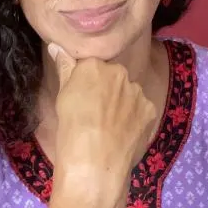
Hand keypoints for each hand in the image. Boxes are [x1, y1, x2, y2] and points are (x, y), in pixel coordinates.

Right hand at [48, 44, 157, 193]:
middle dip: (108, 91)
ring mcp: (137, 91)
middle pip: (114, 77)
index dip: (89, 83)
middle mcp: (120, 72)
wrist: (94, 162)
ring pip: (130, 94)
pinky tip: (124, 135)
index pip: (94, 66)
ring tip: (110, 127)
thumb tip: (57, 45)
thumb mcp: (62, 96)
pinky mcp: (150, 110)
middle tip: (96, 114)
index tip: (84, 99)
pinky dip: (134, 120)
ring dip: (123, 105)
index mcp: (95, 65)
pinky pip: (141, 110)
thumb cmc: (71, 128)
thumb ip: (64, 68)